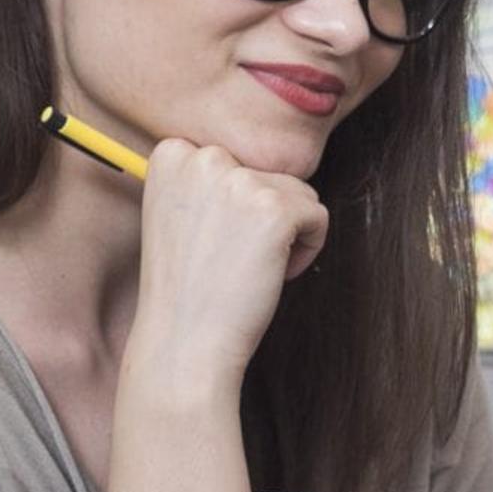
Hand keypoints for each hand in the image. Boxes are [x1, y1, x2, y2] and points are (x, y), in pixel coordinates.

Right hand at [126, 135, 329, 401]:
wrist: (184, 338)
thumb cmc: (188, 285)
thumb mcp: (180, 213)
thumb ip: (209, 180)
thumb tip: (254, 164)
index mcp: (173, 153)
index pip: (238, 161)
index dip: (238, 206)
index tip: (215, 239)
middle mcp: (204, 158)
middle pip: (271, 173)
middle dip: (265, 217)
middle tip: (231, 258)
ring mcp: (240, 181)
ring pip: (298, 194)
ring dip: (287, 234)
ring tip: (247, 267)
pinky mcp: (276, 209)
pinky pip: (319, 217)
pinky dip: (307, 251)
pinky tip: (271, 274)